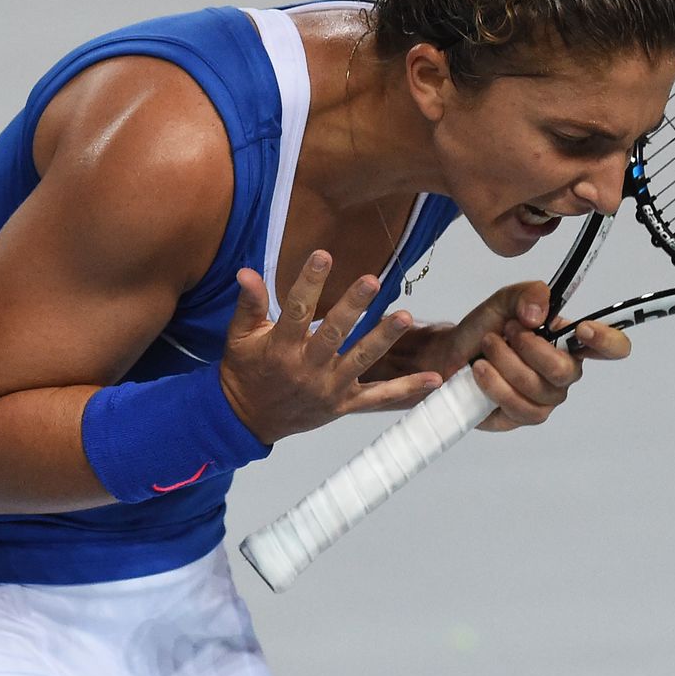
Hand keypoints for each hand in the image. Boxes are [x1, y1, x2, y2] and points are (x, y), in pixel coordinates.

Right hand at [217, 251, 442, 444]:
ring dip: (383, 338)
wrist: (246, 421)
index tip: (323, 255)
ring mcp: (328, 388)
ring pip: (360, 361)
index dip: (309, 282)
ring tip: (405, 316)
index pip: (297, 310)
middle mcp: (306, 368)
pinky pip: (379, 396)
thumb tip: (247, 271)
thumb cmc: (245, 371)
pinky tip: (435, 378)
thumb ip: (248, 304)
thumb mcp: (239, 337)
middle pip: (333, 334)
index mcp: (280, 348)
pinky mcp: (344, 405)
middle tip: (372, 280)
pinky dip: (407, 388)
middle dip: (353, 307)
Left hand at [431, 281, 632, 431]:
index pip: (612, 347)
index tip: (582, 330)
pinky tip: (481, 371)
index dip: (607, 341)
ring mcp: (546, 397)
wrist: (452, 355)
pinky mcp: (524, 416)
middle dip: (529, 348)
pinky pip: (519, 408)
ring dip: (506, 364)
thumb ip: (527, 295)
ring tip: (487, 348)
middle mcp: (564, 371)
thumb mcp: (504, 300)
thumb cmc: (485, 329)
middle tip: (506, 331)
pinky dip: (496, 386)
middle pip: (565, 370)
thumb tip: (538, 315)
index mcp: (569, 341)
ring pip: (537, 389)